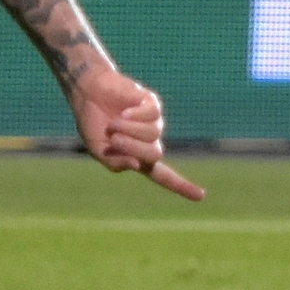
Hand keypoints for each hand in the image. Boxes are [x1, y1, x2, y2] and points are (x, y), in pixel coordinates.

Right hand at [68, 69, 204, 201]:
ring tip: (112, 124)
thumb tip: (137, 166)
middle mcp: (150, 141)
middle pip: (155, 155)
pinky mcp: (151, 103)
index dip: (181, 186)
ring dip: (129, 131)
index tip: (200, 196)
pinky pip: (152, 114)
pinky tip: (124, 113)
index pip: (162, 175)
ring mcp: (153, 121)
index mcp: (137, 156)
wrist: (88, 93)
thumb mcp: (97, 149)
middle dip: (133, 148)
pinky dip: (135, 116)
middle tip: (114, 140)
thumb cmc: (93, 123)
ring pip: (153, 134)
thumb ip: (114, 162)